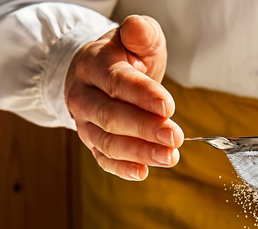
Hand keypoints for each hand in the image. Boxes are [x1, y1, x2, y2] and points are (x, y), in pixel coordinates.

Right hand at [65, 15, 183, 180]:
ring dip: (139, 152)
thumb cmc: (124, 57)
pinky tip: (143, 172)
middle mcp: (83, 95)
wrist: (97, 73)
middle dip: (144, 129)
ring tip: (169, 157)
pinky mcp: (90, 141)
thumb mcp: (136, 40)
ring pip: (106, 141)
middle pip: (110, 116)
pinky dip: (122, 168)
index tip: (168, 108)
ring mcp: (84, 121)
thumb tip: (137, 27)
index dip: (143, 96)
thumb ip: (141, 34)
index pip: (117, 81)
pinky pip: (102, 158)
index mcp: (94, 64)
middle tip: (174, 137)